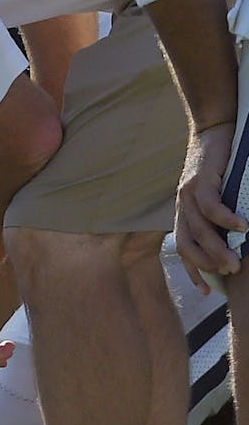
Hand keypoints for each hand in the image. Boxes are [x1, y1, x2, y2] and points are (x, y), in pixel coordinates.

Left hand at [176, 122, 245, 294]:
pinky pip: (211, 205)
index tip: (206, 292)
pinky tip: (243, 226)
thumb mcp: (216, 197)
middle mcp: (181, 207)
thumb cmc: (220, 168)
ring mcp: (188, 194)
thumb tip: (233, 241)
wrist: (213, 132)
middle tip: (230, 272)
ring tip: (236, 260)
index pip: (184, 250)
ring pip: (200, 229)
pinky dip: (226, 218)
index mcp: (184, 215)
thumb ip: (218, 219)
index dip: (193, 271)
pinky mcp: (199, 180)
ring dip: (218, 247)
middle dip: (208, 263)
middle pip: (189, 244)